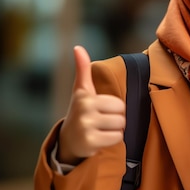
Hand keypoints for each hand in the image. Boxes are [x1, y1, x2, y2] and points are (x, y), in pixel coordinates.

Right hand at [57, 46, 125, 164]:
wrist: (67, 140)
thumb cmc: (80, 111)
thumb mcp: (81, 91)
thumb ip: (82, 70)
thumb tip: (77, 48)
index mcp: (85, 96)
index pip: (119, 104)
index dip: (114, 109)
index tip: (100, 111)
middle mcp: (84, 110)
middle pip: (121, 116)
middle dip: (115, 120)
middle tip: (101, 122)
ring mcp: (86, 127)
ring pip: (120, 128)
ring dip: (114, 131)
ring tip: (100, 130)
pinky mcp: (90, 142)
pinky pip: (116, 138)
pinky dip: (111, 141)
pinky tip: (99, 139)